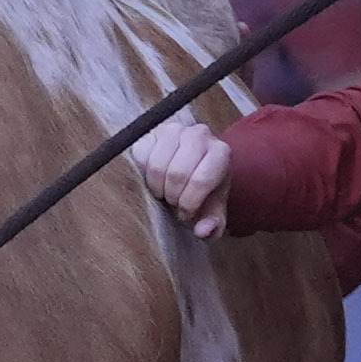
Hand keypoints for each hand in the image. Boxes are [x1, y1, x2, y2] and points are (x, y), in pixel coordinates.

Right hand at [130, 114, 231, 238]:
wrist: (192, 166)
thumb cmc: (203, 191)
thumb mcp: (212, 210)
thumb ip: (213, 225)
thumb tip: (203, 231)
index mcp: (220, 152)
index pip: (201, 180)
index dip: (189, 203)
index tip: (186, 212)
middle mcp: (199, 135)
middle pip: (176, 173)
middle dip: (172, 196)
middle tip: (173, 202)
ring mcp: (174, 130)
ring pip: (156, 165)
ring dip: (156, 187)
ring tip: (164, 191)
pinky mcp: (151, 132)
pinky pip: (140, 156)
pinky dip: (143, 174)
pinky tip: (153, 178)